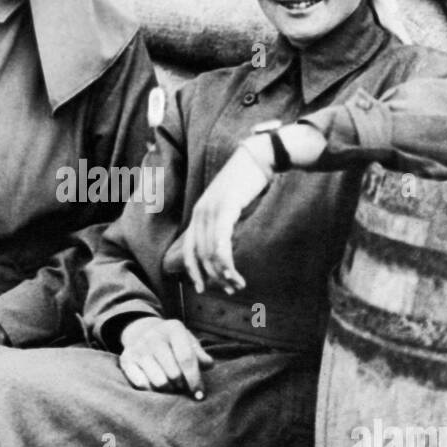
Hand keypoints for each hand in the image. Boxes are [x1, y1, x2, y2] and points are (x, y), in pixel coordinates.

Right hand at [118, 317, 213, 398]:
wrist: (144, 333)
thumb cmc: (174, 344)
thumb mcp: (189, 343)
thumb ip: (200, 355)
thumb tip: (208, 365)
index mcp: (173, 328)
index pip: (186, 358)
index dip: (195, 379)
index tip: (199, 395)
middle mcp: (154, 336)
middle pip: (173, 373)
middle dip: (182, 386)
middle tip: (183, 387)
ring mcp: (138, 347)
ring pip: (159, 382)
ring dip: (168, 390)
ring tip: (171, 387)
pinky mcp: (126, 359)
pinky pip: (141, 384)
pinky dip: (151, 390)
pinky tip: (155, 388)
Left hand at [180, 138, 272, 295]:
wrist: (258, 157)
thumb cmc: (247, 182)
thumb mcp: (230, 205)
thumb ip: (223, 223)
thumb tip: (226, 246)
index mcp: (199, 213)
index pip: (189, 250)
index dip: (194, 271)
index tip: (202, 288)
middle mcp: (201, 213)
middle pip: (201, 255)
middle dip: (214, 277)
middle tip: (230, 290)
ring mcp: (211, 210)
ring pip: (210, 252)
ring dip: (223, 273)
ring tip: (236, 284)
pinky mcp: (226, 208)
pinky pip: (220, 241)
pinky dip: (225, 260)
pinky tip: (232, 272)